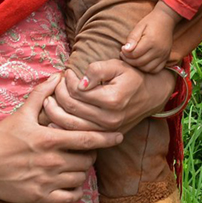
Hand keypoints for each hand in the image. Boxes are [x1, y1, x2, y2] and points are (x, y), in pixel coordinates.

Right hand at [0, 75, 120, 202]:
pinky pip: (69, 198)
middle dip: (91, 155)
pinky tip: (71, 185)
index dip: (107, 138)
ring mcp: (46, 181)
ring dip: (82, 172)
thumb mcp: (21, 114)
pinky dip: (75, 192)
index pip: (87, 139)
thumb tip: (58, 76)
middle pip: (87, 160)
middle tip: (85, 151)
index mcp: (49, 140)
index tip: (119, 136)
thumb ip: (42, 94)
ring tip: (75, 166)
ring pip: (80, 178)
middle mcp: (51, 161)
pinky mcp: (39, 197)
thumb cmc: (0, 137)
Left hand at [42, 59, 168, 132]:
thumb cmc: (132, 77)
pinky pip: (77, 134)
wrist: (151, 95)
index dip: (67, 81)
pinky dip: (62, 126)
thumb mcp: (117, 66)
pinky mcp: (104, 136)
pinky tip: (54, 117)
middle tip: (56, 84)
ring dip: (54, 111)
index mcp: (112, 100)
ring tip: (50, 99)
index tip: (66, 73)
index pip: (77, 91)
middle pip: (71, 107)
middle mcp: (109, 119)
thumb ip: (97, 70)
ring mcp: (107, 131)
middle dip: (58, 93)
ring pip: (69, 123)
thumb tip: (79, 82)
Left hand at [122, 5, 178, 72]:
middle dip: (129, 60)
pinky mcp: (167, 57)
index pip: (134, 54)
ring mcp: (164, 55)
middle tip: (125, 55)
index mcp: (151, 41)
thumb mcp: (139, 27)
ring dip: (137, 66)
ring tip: (133, 58)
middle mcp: (159, 50)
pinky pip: (156, 69)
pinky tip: (142, 62)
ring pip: (147, 68)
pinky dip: (148, 69)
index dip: (125, 54)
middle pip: (140, 62)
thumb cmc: (150, 22)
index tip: (122, 49)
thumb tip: (125, 50)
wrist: (166, 19)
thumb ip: (132, 39)